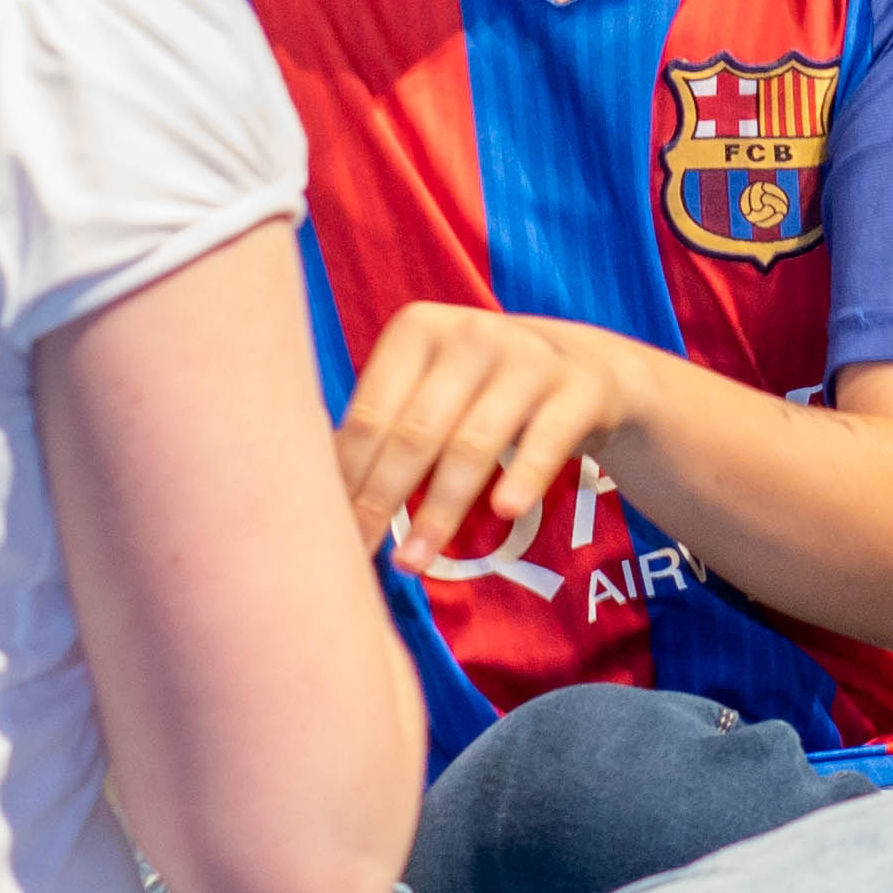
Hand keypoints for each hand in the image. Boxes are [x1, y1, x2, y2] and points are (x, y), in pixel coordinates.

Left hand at [339, 302, 637, 576]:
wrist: (583, 368)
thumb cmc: (479, 392)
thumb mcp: (430, 390)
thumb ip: (383, 428)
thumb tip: (310, 499)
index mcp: (418, 331)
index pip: (371, 414)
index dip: (347, 478)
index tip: (330, 533)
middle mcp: (471, 334)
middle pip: (415, 432)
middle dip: (382, 501)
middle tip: (362, 556)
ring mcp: (528, 357)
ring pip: (472, 444)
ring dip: (440, 511)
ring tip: (414, 561)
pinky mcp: (578, 388)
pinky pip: (545, 440)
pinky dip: (523, 476)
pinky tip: (505, 513)